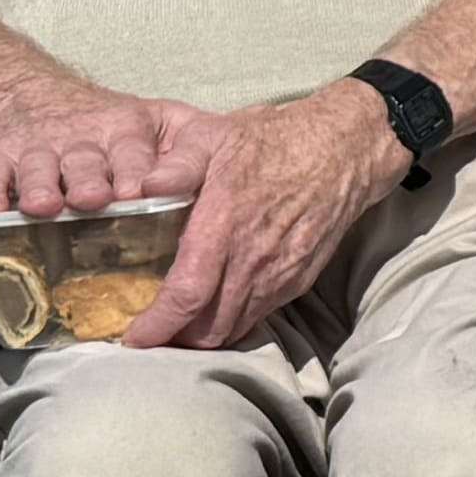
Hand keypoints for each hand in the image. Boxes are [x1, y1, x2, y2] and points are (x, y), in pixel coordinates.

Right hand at [0, 65, 223, 225]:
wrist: (25, 90)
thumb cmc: (105, 123)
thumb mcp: (154, 122)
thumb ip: (188, 149)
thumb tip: (236, 187)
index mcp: (125, 130)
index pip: (135, 150)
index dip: (139, 171)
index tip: (145, 191)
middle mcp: (80, 139)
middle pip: (86, 161)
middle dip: (91, 180)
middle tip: (95, 199)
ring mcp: (35, 148)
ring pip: (39, 169)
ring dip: (41, 187)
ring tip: (44, 206)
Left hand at [120, 80, 413, 349]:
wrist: (342, 150)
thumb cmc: (272, 141)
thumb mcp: (214, 136)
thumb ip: (176, 164)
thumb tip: (139, 189)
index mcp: (225, 225)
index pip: (187, 295)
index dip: (159, 325)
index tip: (134, 338)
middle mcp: (253, 261)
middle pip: (209, 328)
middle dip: (175, 340)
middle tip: (150, 333)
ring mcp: (280, 275)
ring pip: (234, 328)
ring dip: (203, 335)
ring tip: (178, 326)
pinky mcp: (298, 280)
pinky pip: (258, 316)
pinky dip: (231, 322)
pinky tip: (216, 306)